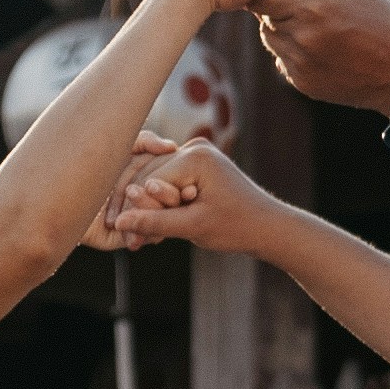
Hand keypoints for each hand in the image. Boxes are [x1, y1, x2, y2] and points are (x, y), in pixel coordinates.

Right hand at [100, 139, 279, 255]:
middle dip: (141, 209)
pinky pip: (168, 181)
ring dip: (149, 208)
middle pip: (149, 177)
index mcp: (195, 156)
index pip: (150, 182)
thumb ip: (155, 221)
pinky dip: (162, 204)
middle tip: (130, 241)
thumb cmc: (237, 227)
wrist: (267, 226)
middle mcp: (194, 147)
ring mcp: (196, 153)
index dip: (141, 211)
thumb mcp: (193, 227)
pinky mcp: (196, 164)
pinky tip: (155, 226)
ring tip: (140, 239)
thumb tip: (121, 222)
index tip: (133, 238)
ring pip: (155, 180)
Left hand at [249, 0, 389, 114]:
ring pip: (271, 39)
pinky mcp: (302, 83)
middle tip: (311, 6)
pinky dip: (295, 52)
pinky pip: (283, 60)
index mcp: (310, 5)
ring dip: (285, 30)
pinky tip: (325, 49)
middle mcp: (300, 37)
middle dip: (280, 7)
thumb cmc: (382, 21)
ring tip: (320, 27)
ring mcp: (299, 64)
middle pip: (264, 15)